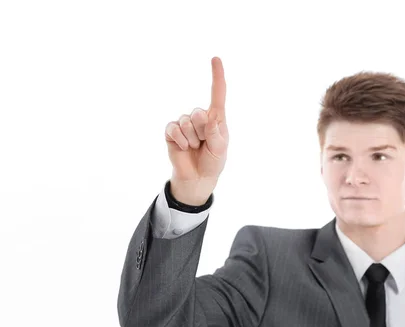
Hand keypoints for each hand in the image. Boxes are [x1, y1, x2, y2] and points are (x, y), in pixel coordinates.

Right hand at [165, 57, 228, 188]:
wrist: (198, 177)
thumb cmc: (213, 161)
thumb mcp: (220, 149)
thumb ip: (216, 134)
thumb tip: (209, 117)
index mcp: (216, 118)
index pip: (217, 93)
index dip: (217, 76)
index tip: (216, 58)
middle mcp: (200, 116)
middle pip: (199, 113)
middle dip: (202, 132)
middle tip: (204, 144)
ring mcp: (184, 122)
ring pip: (186, 123)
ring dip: (192, 140)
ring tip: (195, 147)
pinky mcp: (172, 130)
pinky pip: (174, 129)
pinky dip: (180, 141)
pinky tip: (183, 147)